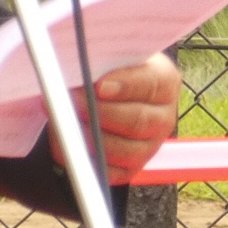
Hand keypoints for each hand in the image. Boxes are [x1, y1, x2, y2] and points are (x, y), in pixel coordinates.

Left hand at [66, 53, 182, 183]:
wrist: (106, 93)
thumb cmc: (106, 69)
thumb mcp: (109, 55)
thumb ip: (100, 58)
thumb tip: (78, 66)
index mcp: (165, 81)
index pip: (151, 84)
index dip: (125, 86)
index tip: (99, 86)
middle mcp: (163, 117)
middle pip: (137, 121)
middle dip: (99, 112)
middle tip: (70, 102)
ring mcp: (149, 146)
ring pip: (124, 150)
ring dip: (89, 137)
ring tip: (62, 122)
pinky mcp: (130, 168)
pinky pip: (109, 172)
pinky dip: (84, 159)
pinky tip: (65, 142)